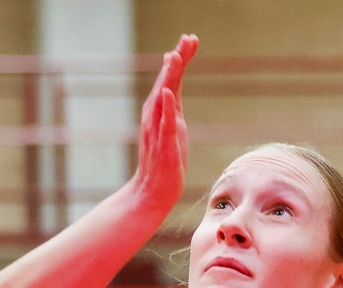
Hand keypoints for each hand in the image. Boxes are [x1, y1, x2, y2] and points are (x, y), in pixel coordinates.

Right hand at [128, 36, 196, 213]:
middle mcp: (156, 117)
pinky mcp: (163, 146)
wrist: (152, 193)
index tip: (190, 39)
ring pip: (163, 99)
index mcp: (162, 112)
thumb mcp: (173, 129)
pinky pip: (164, 124)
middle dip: (178, 60)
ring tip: (175, 56)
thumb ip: (172, 107)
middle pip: (167, 82)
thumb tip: (170, 86)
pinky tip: (167, 92)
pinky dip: (165, 107)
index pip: (172, 80)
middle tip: (188, 39)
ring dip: (169, 77)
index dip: (181, 59)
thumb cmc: (165, 162)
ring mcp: (158, 131)